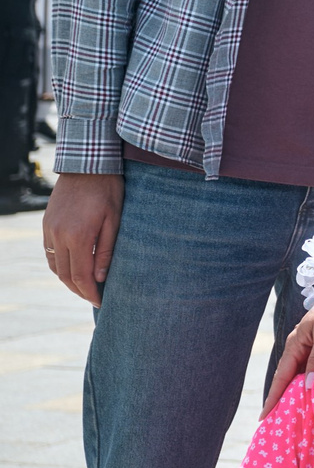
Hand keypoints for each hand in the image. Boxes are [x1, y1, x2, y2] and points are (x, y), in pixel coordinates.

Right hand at [42, 174, 123, 304]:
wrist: (87, 165)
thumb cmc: (108, 190)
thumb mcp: (114, 220)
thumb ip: (106, 250)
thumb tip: (101, 277)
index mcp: (78, 237)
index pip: (81, 276)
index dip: (91, 293)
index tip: (102, 302)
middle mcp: (58, 236)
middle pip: (65, 275)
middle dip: (80, 291)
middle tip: (94, 299)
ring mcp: (49, 230)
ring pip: (54, 266)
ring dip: (68, 280)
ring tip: (85, 287)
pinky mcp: (46, 224)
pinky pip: (49, 253)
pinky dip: (59, 265)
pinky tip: (72, 268)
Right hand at [264, 310, 313, 413]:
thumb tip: (309, 384)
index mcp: (294, 346)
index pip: (281, 377)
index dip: (273, 396)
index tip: (265, 415)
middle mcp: (297, 350)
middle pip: (287, 379)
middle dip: (280, 398)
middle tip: (274, 420)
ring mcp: (308, 351)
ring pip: (299, 376)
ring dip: (296, 392)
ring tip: (291, 413)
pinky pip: (311, 372)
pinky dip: (310, 384)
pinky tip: (311, 395)